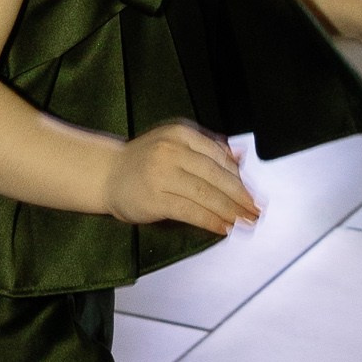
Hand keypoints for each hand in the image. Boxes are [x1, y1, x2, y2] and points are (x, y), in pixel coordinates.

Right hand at [107, 121, 260, 236]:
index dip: (239, 177)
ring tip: (245, 221)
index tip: (252, 192)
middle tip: (255, 210)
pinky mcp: (155, 198)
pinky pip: (190, 211)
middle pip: (216, 175)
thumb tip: (240, 156)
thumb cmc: (144, 161)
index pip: (218, 156)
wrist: (105, 174)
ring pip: (206, 194)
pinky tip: (223, 227)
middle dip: (240, 195)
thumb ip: (206, 149)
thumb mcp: (174, 144)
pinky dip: (210, 220)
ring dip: (230, 210)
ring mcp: (163, 174)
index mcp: (181, 134)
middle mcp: (173, 151)